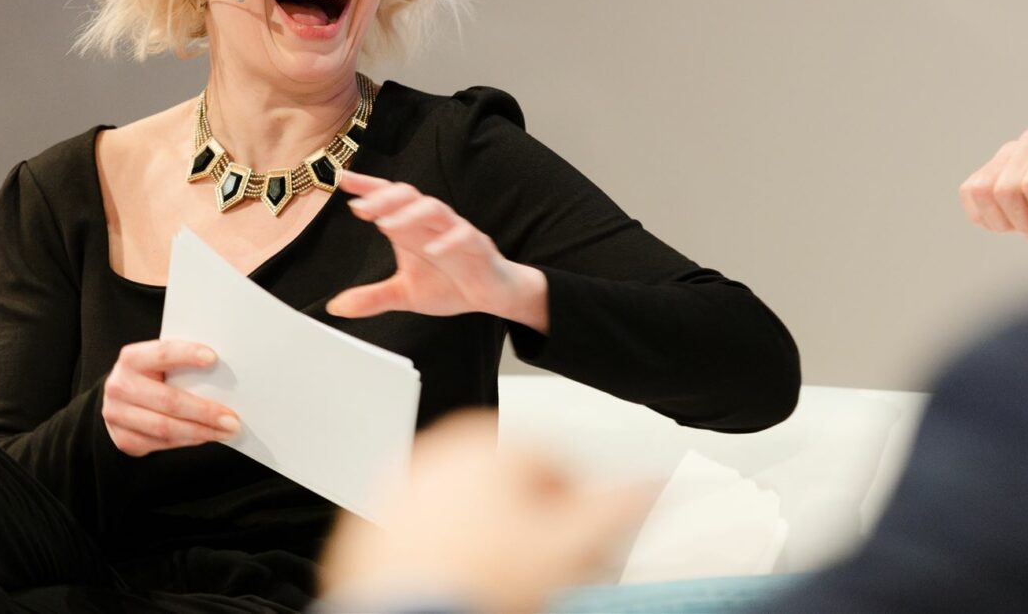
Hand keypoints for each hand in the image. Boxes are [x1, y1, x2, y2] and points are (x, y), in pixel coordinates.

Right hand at [101, 339, 239, 456]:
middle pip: (168, 400)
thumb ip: (181, 365)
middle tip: (232, 419)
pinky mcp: (123, 438)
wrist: (118, 400)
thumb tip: (221, 373)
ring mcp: (117, 414)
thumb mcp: (158, 363)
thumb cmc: (150, 376)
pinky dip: (188, 440)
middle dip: (205, 411)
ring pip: (166, 427)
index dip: (187, 354)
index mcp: (132, 359)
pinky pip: (162, 443)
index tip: (214, 358)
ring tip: (226, 431)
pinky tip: (206, 436)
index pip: (163, 353)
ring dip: (201, 431)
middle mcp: (119, 386)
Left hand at [320, 412, 650, 613]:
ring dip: (491, 541)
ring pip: (465, 511)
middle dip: (535, 525)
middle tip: (548, 568)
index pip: (557, 465)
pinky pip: (422, 537)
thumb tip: (656, 482)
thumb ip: (620, 506)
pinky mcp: (370, 530)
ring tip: (504, 583)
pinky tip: (461, 585)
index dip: (581, 510)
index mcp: (485, 442)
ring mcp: (398, 490)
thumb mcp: (571, 545)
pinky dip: (444, 557)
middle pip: (508, 486)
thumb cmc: (480, 585)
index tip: (585, 546)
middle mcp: (436, 454)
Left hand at [327, 171, 549, 331]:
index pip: (388, 198)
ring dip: (409, 214)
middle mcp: (431, 224)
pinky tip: (433, 249)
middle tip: (360, 206)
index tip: (341, 179)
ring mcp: (455, 232)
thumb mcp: (405, 294)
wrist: (493, 294)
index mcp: (412, 228)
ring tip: (386, 225)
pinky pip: (464, 236)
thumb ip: (373, 297)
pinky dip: (448, 241)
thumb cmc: (450, 283)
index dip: (366, 187)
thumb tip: (336, 307)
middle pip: (408, 197)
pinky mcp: (477, 246)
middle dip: (383, 197)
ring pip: (434, 209)